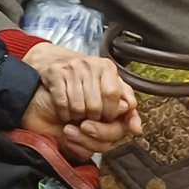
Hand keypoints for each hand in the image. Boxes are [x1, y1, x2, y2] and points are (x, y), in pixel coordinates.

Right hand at [19, 47, 141, 160]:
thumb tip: (136, 128)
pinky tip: (66, 112)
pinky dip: (64, 113)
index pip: (113, 95)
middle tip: (91, 119)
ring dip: (78, 118)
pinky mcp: (55, 74)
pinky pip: (62, 103)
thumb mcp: (108, 85)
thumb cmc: (85, 77)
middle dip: (94, 118)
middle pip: (95, 105)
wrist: (53, 59)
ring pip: (78, 107)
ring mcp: (71, 68)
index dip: (111, 111)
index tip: (107, 117)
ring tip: (79, 116)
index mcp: (106, 67)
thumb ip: (125, 105)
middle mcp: (89, 64)